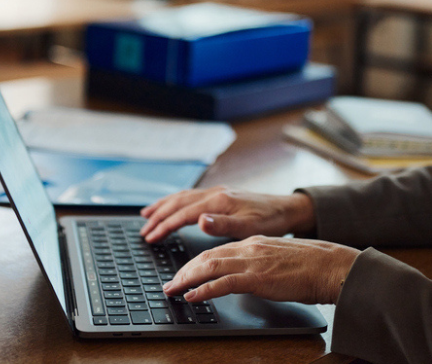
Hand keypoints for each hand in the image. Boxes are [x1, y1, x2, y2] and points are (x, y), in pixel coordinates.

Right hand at [139, 186, 314, 243]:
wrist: (288, 209)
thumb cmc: (271, 221)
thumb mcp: (250, 227)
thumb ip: (224, 225)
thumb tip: (199, 220)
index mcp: (219, 201)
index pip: (183, 214)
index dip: (164, 226)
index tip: (150, 237)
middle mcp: (216, 194)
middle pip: (178, 203)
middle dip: (158, 216)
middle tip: (143, 231)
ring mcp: (218, 193)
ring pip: (182, 197)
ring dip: (163, 206)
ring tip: (147, 215)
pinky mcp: (222, 196)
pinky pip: (191, 197)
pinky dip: (176, 202)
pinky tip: (173, 206)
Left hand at [162, 236, 359, 304]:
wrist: (331, 265)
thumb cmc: (312, 265)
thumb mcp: (279, 257)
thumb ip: (260, 261)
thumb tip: (248, 274)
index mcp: (254, 242)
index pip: (216, 250)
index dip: (195, 262)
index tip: (183, 274)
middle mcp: (249, 247)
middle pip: (207, 256)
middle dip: (184, 271)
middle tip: (170, 284)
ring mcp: (253, 261)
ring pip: (209, 266)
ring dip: (187, 279)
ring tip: (173, 290)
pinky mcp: (258, 277)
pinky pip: (223, 282)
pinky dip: (204, 289)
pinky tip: (192, 296)